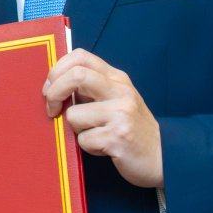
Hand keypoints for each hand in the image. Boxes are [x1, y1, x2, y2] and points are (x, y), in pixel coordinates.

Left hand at [44, 49, 163, 188]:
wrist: (163, 156)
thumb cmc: (132, 128)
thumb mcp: (116, 99)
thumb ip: (91, 89)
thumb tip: (53, 84)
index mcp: (116, 79)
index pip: (80, 56)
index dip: (57, 70)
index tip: (50, 88)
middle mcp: (120, 91)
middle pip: (76, 76)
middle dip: (54, 93)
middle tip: (52, 109)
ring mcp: (121, 114)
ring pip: (74, 115)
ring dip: (76, 130)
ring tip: (95, 135)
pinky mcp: (118, 137)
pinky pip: (83, 140)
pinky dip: (88, 147)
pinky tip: (104, 147)